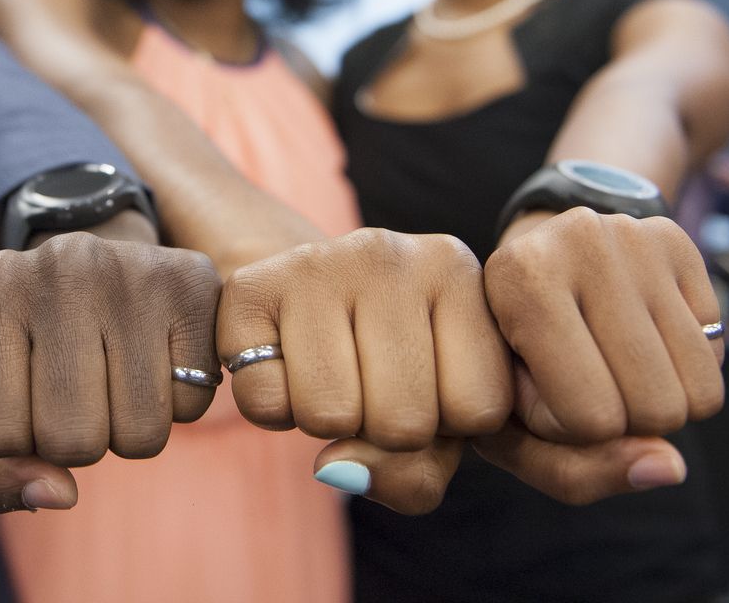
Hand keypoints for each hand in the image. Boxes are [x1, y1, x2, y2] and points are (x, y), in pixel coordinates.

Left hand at [0, 231, 220, 512]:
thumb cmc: (31, 351)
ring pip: (139, 433)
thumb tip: (57, 495)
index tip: (25, 392)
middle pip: (71, 439)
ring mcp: (131, 270)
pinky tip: (156, 358)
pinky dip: (176, 404)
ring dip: (128, 430)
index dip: (17, 440)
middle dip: (76, 441)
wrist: (95, 270)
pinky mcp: (192, 283)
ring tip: (116, 376)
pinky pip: (191, 406)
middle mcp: (60, 266)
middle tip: (78, 390)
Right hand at [217, 228, 510, 513]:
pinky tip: (286, 367)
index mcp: (455, 272)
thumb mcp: (433, 417)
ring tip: (330, 376)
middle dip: (383, 430)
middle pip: (404, 422)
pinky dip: (274, 409)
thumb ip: (415, 473)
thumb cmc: (385, 365)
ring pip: (331, 416)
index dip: (450, 425)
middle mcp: (389, 254)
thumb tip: (337, 468)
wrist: (295, 294)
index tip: (430, 385)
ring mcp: (315, 264)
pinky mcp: (250, 287)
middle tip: (369, 384)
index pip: (479, 409)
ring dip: (327, 423)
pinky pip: (265, 401)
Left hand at [484, 209, 724, 446]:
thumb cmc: (512, 363)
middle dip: (623, 419)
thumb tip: (672, 468)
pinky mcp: (677, 240)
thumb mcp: (512, 427)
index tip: (540, 390)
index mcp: (519, 279)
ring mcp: (634, 236)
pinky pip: (715, 356)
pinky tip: (638, 338)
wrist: (528, 271)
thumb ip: (576, 471)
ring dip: (660, 401)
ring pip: (697, 390)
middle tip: (581, 377)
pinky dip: (682, 368)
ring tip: (609, 364)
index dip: (570, 426)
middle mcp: (579, 240)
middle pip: (655, 407)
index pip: (591, 416)